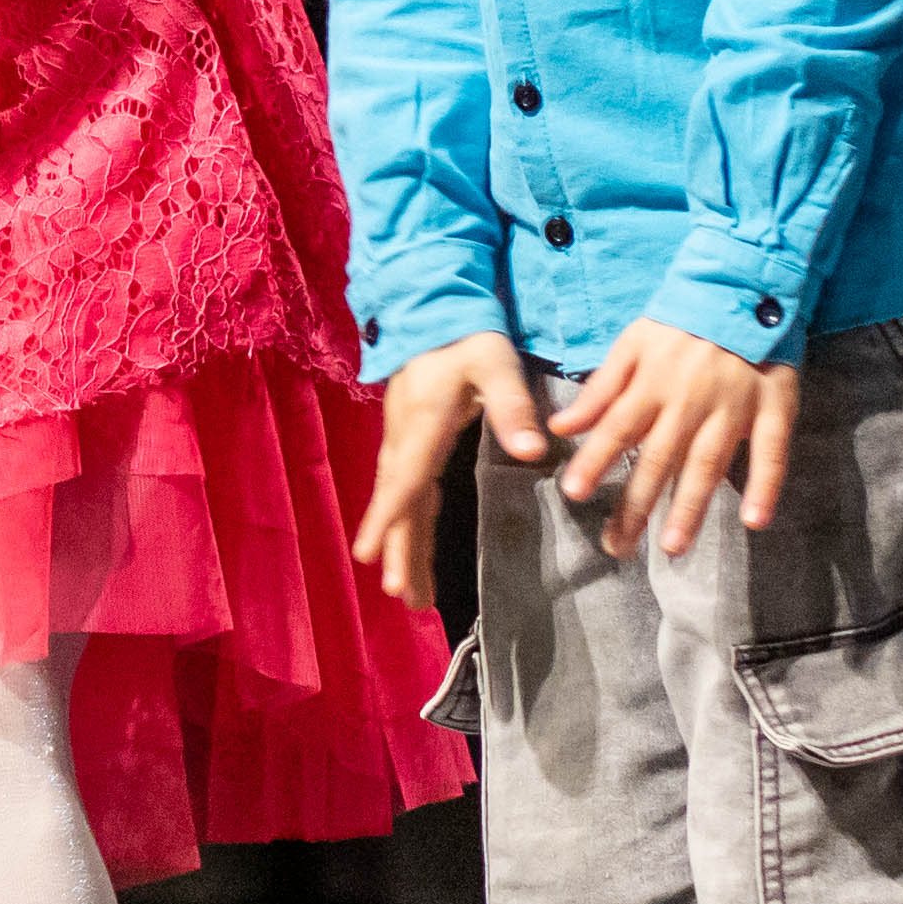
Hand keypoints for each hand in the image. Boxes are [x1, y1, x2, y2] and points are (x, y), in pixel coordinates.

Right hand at [353, 332, 550, 585]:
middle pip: (399, 503)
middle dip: (399, 549)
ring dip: (403, 544)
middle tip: (400, 595)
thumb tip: (532, 452)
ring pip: (401, 501)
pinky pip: (407, 490)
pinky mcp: (411, 440)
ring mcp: (403, 440)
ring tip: (407, 591)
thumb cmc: (466, 336)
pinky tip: (415, 547)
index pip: (403, 481)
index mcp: (422, 426)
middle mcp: (404, 439)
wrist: (434, 308)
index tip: (370, 558)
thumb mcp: (494, 363)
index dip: (387, 520)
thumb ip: (511, 406)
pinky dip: (410, 523)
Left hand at [548, 316, 799, 558]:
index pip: (617, 428)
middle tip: (618, 547)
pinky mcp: (774, 406)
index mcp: (652, 382)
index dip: (595, 460)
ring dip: (691, 506)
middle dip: (636, 504)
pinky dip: (766, 485)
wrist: (745, 284)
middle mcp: (690, 399)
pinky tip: (756, 520)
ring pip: (708, 462)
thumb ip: (600, 388)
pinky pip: (772, 450)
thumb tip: (561, 427)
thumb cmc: (681, 320)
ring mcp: (734, 405)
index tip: (573, 493)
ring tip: (673, 547)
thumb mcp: (633, 343)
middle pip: (659, 458)